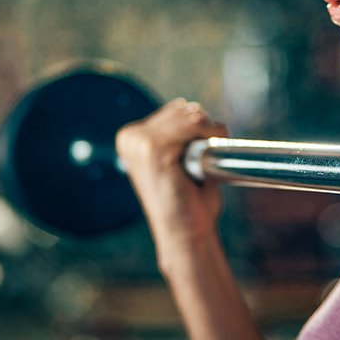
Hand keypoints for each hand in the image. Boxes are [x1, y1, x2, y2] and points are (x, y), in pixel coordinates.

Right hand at [116, 98, 226, 249]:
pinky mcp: (154, 150)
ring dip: (209, 133)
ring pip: (191, 115)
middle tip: (203, 160)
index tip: (201, 150)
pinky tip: (205, 159)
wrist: (186, 232)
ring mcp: (140, 143)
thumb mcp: (178, 158)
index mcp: (131, 137)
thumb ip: (178, 132)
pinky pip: (194, 125)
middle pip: (184, 109)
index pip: (177, 109)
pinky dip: (209, 136)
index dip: (198, 126)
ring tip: (201, 164)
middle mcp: (130, 137)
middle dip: (204, 128)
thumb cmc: (188, 200)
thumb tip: (191, 107)